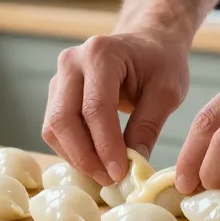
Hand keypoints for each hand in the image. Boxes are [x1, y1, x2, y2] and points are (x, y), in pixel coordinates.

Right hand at [42, 32, 189, 185]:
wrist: (147, 41)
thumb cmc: (160, 62)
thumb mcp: (167, 92)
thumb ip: (147, 127)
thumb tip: (132, 167)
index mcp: (101, 54)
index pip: (95, 108)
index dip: (105, 146)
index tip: (120, 173)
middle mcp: (72, 62)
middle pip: (63, 119)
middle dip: (84, 156)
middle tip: (108, 179)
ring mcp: (59, 76)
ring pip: (53, 127)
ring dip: (75, 156)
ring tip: (103, 173)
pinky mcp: (56, 92)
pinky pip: (55, 128)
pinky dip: (71, 149)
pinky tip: (94, 160)